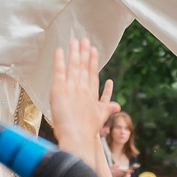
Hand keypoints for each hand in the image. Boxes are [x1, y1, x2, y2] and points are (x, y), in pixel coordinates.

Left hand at [46, 38, 106, 156]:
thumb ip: (107, 108)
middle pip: (83, 66)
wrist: (78, 137)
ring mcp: (72, 88)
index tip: (93, 49)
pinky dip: (59, 61)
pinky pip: (59, 72)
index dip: (92, 61)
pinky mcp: (59, 91)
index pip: (92, 73)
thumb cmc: (87, 131)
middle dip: (83, 52)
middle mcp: (83, 88)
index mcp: (92, 94)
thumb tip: (118, 106)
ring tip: (74, 41)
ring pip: (73, 66)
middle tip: (84, 39)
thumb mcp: (100, 118)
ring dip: (73, 52)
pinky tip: (59, 50)